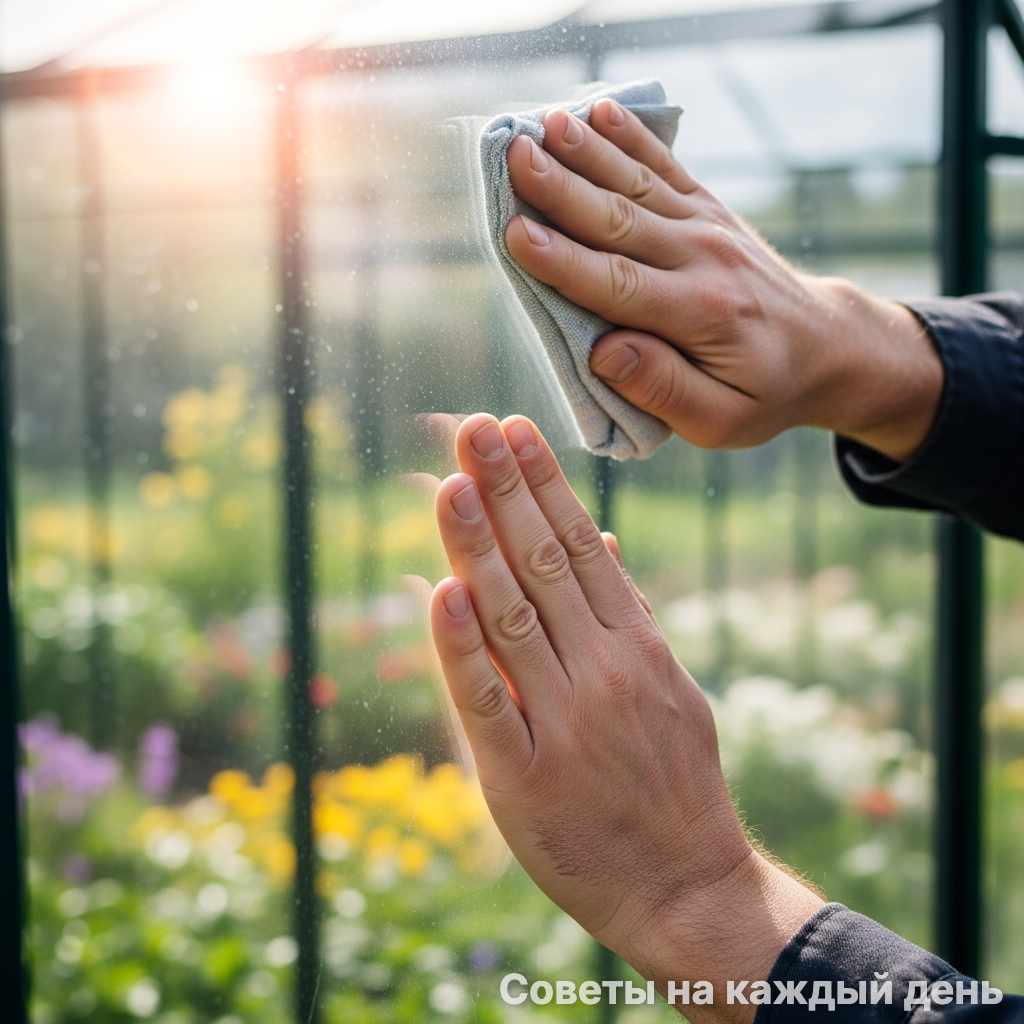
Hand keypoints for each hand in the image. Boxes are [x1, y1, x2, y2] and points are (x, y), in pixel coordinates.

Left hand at [429, 413, 822, 1021]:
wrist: (687, 887)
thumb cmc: (671, 781)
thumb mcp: (670, 686)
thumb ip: (631, 614)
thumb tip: (605, 539)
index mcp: (637, 646)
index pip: (582, 545)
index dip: (544, 483)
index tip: (515, 430)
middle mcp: (604, 672)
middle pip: (544, 565)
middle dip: (505, 490)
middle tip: (475, 427)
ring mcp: (567, 724)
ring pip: (511, 619)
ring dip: (478, 547)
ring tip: (451, 482)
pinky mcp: (526, 778)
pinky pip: (489, 705)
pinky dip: (460, 650)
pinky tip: (441, 594)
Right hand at [504, 101, 942, 462]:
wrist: (827, 346)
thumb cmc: (765, 392)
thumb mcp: (721, 419)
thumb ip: (662, 388)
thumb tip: (603, 352)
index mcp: (697, 314)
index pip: (617, 284)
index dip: (563, 260)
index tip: (516, 233)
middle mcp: (700, 259)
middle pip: (619, 220)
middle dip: (561, 188)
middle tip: (515, 157)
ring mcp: (705, 227)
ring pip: (637, 185)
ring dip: (587, 152)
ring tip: (543, 124)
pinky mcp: (708, 211)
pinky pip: (666, 169)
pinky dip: (631, 139)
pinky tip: (598, 110)